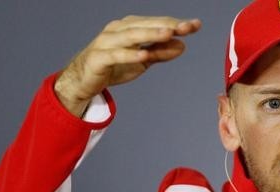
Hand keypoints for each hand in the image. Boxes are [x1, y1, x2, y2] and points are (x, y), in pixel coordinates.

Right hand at [54, 16, 200, 116]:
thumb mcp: (142, 60)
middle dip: (168, 25)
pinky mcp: (98, 58)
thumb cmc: (113, 66)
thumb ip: (160, 52)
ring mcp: (106, 42)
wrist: (84, 80)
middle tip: (188, 27)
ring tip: (169, 33)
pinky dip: (130, 55)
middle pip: (146, 25)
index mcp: (130, 28)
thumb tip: (183, 45)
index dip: (176, 24)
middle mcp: (118, 30)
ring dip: (151, 34)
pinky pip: (116, 55)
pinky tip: (144, 56)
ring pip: (131, 35)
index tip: (196, 25)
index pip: (157, 23)